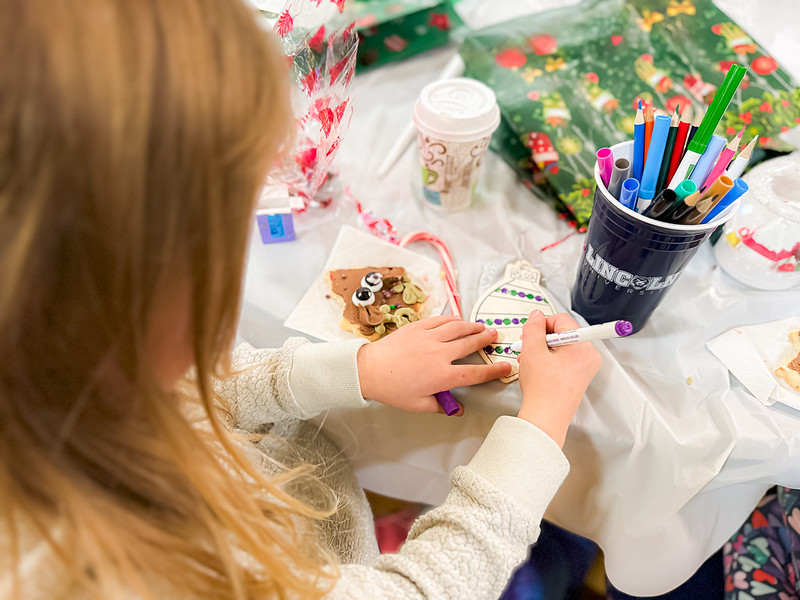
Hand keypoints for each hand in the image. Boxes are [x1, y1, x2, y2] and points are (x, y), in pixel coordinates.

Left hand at [357, 316, 511, 414]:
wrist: (370, 370)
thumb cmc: (392, 389)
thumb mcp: (418, 405)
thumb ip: (441, 406)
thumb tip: (456, 409)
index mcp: (442, 376)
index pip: (475, 373)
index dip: (493, 371)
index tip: (505, 367)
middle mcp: (440, 354)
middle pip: (470, 344)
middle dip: (485, 340)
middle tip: (494, 336)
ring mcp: (429, 338)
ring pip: (458, 328)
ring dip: (472, 326)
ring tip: (481, 326)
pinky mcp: (418, 327)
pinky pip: (441, 320)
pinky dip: (453, 319)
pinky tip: (459, 320)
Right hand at [516, 311, 600, 446]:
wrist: (546, 418)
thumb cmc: (542, 390)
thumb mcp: (532, 350)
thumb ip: (533, 327)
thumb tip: (537, 315)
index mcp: (582, 345)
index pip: (561, 319)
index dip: (542, 324)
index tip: (531, 334)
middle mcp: (589, 354)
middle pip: (563, 332)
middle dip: (542, 338)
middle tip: (528, 348)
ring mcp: (587, 366)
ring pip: (563, 345)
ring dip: (544, 349)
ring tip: (531, 360)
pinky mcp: (582, 375)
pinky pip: (566, 358)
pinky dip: (551, 359)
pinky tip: (539, 368)